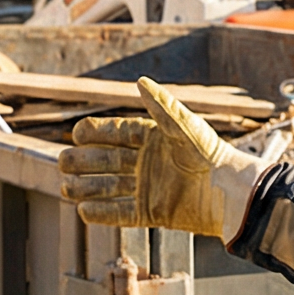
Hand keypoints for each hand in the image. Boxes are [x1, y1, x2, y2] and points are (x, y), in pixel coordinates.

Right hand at [57, 77, 272, 239]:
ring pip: (109, 187)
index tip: (76, 134)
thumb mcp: (186, 127)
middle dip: (84, 161)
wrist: (229, 193)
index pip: (116, 133)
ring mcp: (148, 188)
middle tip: (63, 162)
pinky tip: (83, 211)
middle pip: (107, 160)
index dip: (95, 133)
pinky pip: (121, 213)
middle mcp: (147, 162)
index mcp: (153, 138)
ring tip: (65, 187)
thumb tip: (140, 81)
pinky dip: (103, 213)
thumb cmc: (211, 154)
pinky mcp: (152, 213)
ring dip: (87, 187)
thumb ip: (162, 107)